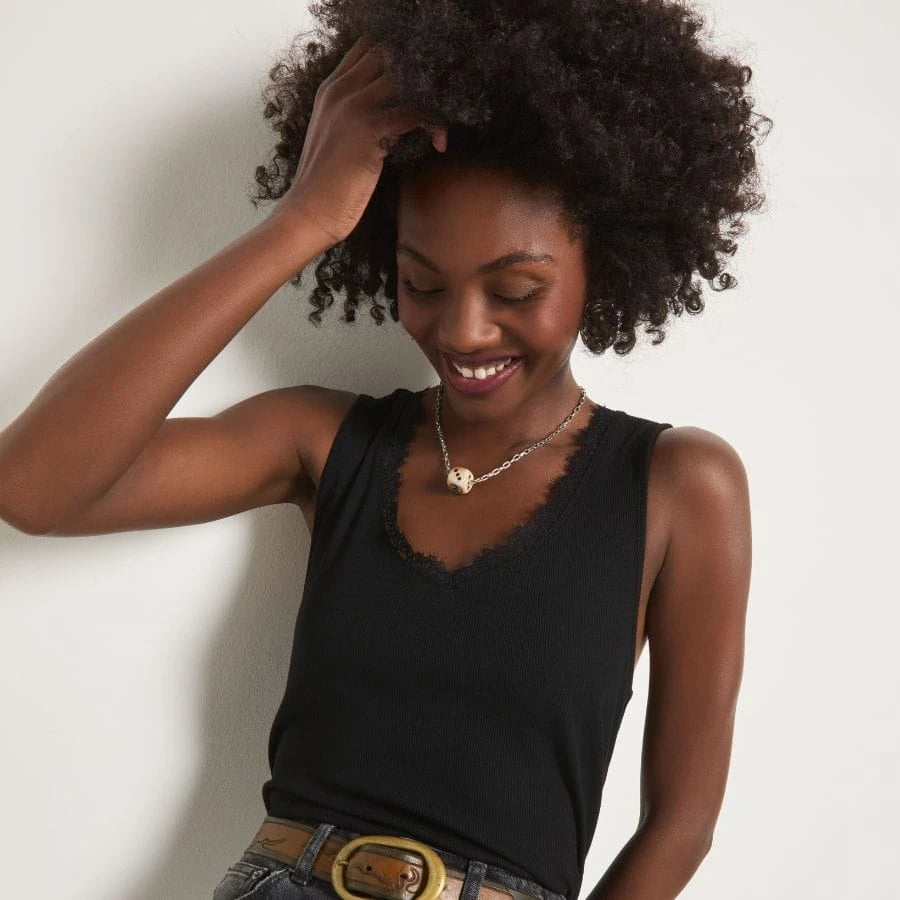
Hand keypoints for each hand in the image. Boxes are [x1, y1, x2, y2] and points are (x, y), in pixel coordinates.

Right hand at [271, 34, 446, 248]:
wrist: (309, 213)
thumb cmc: (326, 186)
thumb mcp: (335, 138)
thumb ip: (355, 115)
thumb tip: (393, 112)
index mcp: (331, 89)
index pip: (368, 46)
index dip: (399, 57)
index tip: (419, 83)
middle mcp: (340, 90)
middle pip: (390, 54)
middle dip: (421, 74)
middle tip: (439, 99)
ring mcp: (353, 108)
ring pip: (407, 79)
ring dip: (432, 97)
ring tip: (441, 120)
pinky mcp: (369, 131)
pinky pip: (416, 113)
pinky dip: (435, 124)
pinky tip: (439, 143)